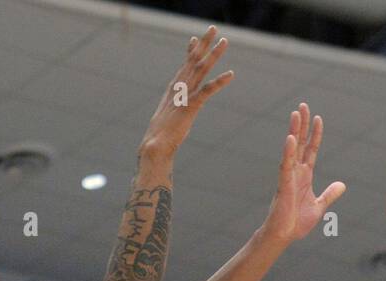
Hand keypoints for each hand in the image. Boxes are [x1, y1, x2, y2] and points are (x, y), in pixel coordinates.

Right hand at [138, 26, 233, 160]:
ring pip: (201, 70)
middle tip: (212, 28)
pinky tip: (230, 74)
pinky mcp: (190, 107)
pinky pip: (207, 91)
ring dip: (213, 55)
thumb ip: (175, 112)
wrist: (154, 147)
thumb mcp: (168, 119)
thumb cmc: (160, 138)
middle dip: (203, 44)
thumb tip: (176, 116)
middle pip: (193, 61)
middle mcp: (179, 89)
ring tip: (224, 41)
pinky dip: (219, 82)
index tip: (195, 39)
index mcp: (173, 91)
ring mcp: (184, 96)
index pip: (184, 68)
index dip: (191, 52)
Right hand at [260, 102, 345, 246]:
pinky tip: (291, 138)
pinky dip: (288, 152)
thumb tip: (342, 185)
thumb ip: (330, 194)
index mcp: (304, 176)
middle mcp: (296, 172)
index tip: (318, 118)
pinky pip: (286, 165)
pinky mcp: (284, 184)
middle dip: (302, 125)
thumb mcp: (319, 206)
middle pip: (300, 143)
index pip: (310, 150)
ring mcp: (289, 176)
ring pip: (292, 149)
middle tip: (303, 106)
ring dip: (294, 131)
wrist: (284, 236)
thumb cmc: (297, 223)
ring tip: (296, 113)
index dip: (315, 134)